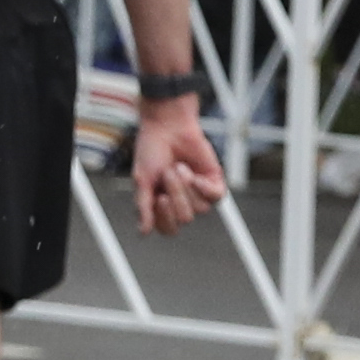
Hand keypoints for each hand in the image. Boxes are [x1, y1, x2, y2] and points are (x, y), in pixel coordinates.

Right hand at [129, 93, 226, 233]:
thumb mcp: (143, 180)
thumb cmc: (152, 151)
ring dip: (186, 185)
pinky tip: (196, 176)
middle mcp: (181, 203)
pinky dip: (204, 187)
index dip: (165, 218)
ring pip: (201, 208)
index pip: (169, 229)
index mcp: (162, 206)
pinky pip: (216, 197)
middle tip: (168, 172)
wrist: (168, 127)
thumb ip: (144, 206)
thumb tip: (143, 232)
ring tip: (178, 166)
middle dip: (176, 195)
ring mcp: (199, 193)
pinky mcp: (214, 182)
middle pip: (185, 218)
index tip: (158, 198)